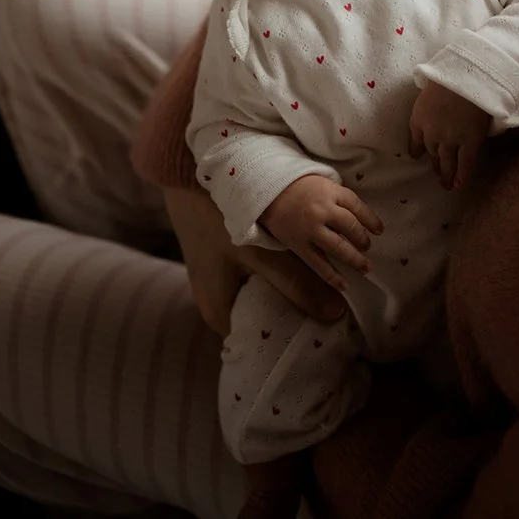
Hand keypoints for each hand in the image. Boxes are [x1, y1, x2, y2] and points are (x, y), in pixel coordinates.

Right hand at [164, 185, 346, 335]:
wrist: (183, 179)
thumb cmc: (215, 220)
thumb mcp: (259, 254)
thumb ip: (296, 284)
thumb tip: (336, 312)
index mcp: (220, 315)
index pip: (264, 339)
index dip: (296, 332)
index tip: (327, 327)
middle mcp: (218, 306)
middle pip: (265, 317)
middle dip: (295, 311)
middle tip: (329, 304)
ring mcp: (220, 285)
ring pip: (262, 296)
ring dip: (287, 288)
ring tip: (319, 284)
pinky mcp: (223, 266)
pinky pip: (255, 279)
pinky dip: (275, 273)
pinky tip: (296, 262)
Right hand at [261, 175, 383, 291]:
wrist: (269, 191)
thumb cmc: (299, 187)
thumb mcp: (322, 184)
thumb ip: (339, 197)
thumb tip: (359, 217)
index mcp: (330, 191)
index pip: (357, 206)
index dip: (371, 219)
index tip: (379, 230)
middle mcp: (322, 210)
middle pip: (350, 226)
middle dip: (362, 239)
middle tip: (367, 247)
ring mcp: (311, 229)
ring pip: (338, 246)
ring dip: (354, 259)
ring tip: (365, 267)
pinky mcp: (299, 245)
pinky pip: (318, 263)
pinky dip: (332, 276)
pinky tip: (344, 285)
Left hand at [409, 82, 489, 189]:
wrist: (467, 77)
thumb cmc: (449, 74)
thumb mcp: (429, 85)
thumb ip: (428, 97)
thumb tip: (429, 95)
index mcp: (419, 117)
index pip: (415, 140)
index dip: (417, 150)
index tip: (418, 156)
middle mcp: (432, 133)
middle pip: (431, 151)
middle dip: (434, 162)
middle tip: (436, 172)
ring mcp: (451, 139)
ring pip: (446, 161)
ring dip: (446, 174)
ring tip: (446, 184)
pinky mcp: (470, 141)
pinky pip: (465, 163)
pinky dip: (462, 175)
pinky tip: (459, 184)